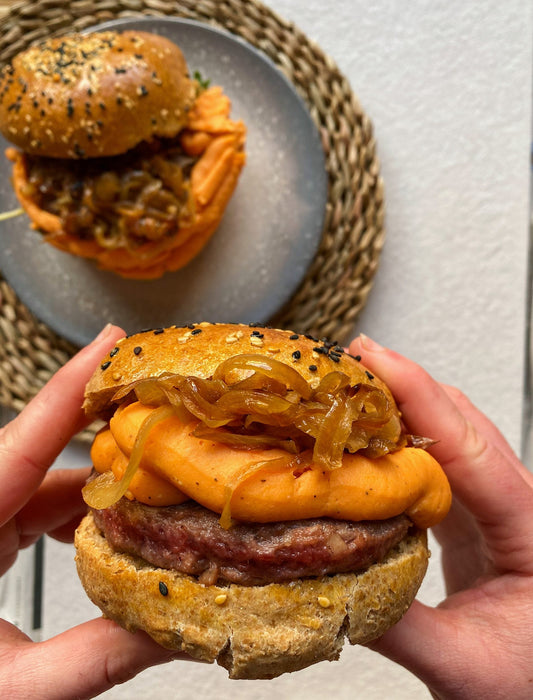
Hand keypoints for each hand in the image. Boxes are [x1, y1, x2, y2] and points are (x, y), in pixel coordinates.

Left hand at [0, 324, 184, 699]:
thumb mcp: (16, 692)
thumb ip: (95, 657)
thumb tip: (176, 627)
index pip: (17, 445)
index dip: (69, 388)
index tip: (111, 341)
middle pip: (38, 454)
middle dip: (103, 432)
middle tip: (163, 411)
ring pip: (42, 482)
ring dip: (98, 483)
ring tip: (155, 484)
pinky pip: (36, 505)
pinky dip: (78, 510)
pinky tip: (111, 528)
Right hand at [350, 335, 532, 699]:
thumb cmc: (523, 684)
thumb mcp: (462, 667)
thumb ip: (396, 625)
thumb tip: (328, 585)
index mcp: (531, 528)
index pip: (472, 445)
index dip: (420, 395)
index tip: (375, 360)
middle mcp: (519, 503)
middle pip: (464, 421)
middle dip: (405, 384)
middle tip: (348, 365)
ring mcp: (497, 505)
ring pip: (452, 432)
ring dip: (402, 404)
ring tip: (352, 390)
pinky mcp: (473, 514)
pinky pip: (438, 458)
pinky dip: (400, 437)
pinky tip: (369, 436)